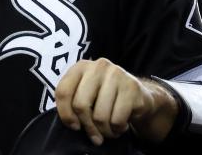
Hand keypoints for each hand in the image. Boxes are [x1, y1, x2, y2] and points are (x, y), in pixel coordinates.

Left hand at [55, 58, 176, 146]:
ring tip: (109, 130)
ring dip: (104, 131)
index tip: (74, 126)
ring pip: (100, 116)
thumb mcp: (87, 93)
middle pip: (80, 105)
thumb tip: (71, 123)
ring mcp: (116, 74)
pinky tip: (120, 125)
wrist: (139, 96)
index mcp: (81, 66)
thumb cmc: (106, 97)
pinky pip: (117, 120)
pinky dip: (118, 129)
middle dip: (87, 126)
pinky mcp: (132, 87)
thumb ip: (73, 101)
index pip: (63, 91)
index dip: (65, 114)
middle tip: (94, 136)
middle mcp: (98, 66)